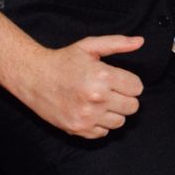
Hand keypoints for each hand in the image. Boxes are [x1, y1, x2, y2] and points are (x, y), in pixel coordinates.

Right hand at [10, 35, 144, 138]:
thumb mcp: (89, 46)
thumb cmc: (63, 61)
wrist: (33, 78)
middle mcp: (97, 98)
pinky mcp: (78, 129)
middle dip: (125, 98)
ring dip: (114, 112)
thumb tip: (140, 41)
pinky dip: (100, 124)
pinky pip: (103, 132)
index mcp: (102, 76)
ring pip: (120, 122)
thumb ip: (117, 43)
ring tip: (100, 101)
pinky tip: (90, 111)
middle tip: (110, 91)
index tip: (119, 81)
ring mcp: (87, 116)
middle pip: (132, 106)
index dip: (130, 83)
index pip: (137, 88)